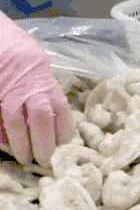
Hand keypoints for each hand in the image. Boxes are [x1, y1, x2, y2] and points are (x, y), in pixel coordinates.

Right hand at [0, 12, 73, 165]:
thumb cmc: (17, 49)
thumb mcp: (39, 63)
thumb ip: (45, 87)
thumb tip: (54, 116)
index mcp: (44, 78)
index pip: (60, 108)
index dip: (64, 130)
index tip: (64, 144)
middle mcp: (28, 86)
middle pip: (40, 119)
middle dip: (44, 143)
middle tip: (46, 160)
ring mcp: (7, 91)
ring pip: (15, 123)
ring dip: (20, 145)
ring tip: (25, 157)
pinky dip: (0, 135)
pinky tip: (4, 144)